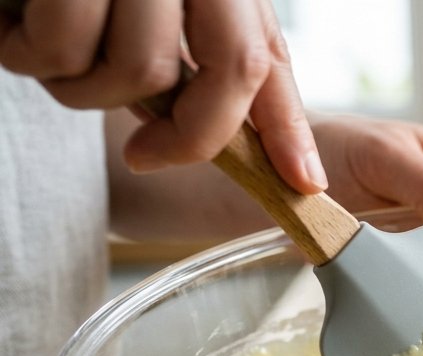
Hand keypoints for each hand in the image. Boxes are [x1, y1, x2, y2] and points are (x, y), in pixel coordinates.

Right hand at [0, 0, 325, 193]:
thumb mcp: (143, 16)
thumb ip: (196, 65)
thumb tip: (235, 149)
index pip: (267, 54)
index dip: (290, 126)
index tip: (304, 181)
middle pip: (233, 69)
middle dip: (191, 136)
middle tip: (144, 156)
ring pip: (142, 72)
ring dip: (83, 89)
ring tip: (44, 46)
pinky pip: (64, 48)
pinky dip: (26, 55)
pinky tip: (11, 22)